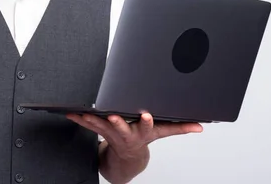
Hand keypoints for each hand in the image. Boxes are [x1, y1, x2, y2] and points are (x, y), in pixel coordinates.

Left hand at [66, 112, 202, 165]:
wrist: (127, 157)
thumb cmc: (144, 138)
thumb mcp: (162, 133)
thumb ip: (180, 127)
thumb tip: (200, 127)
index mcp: (143, 133)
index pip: (148, 127)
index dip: (147, 122)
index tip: (147, 115)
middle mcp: (127, 135)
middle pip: (122, 128)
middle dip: (117, 122)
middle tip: (112, 115)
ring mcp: (112, 135)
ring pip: (102, 127)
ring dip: (92, 120)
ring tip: (84, 112)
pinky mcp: (100, 132)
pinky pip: (89, 125)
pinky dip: (79, 119)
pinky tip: (71, 113)